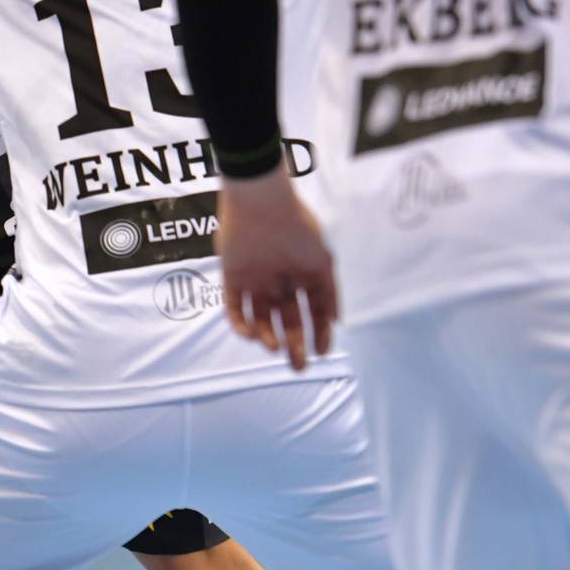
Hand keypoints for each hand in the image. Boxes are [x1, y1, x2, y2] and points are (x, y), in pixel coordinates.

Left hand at [216, 172, 336, 370]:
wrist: (259, 202)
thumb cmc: (296, 228)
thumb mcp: (322, 260)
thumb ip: (329, 291)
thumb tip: (337, 320)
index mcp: (303, 275)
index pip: (313, 311)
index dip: (320, 333)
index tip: (323, 351)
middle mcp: (280, 281)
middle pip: (288, 320)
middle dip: (295, 345)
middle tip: (299, 367)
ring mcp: (255, 280)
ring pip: (260, 318)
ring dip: (267, 337)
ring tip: (275, 347)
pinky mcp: (231, 277)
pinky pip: (233, 307)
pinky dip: (240, 324)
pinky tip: (251, 335)